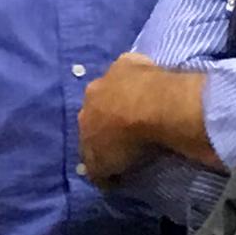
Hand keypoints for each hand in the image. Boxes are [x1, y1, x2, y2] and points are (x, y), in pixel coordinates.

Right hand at [80, 53, 166, 182]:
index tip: (114, 151)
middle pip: (98, 106)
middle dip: (109, 116)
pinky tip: (153, 87)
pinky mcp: (134, 60)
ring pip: (114, 86)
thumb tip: (98, 174)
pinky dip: (140, 77)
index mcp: (82, 116)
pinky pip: (133, 69)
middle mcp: (91, 92)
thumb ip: (97, 168)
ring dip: (124, 96)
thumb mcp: (105, 165)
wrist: (152, 106)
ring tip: (144, 110)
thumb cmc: (126, 140)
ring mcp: (112, 73)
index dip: (100, 142)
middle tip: (129, 129)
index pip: (87, 132)